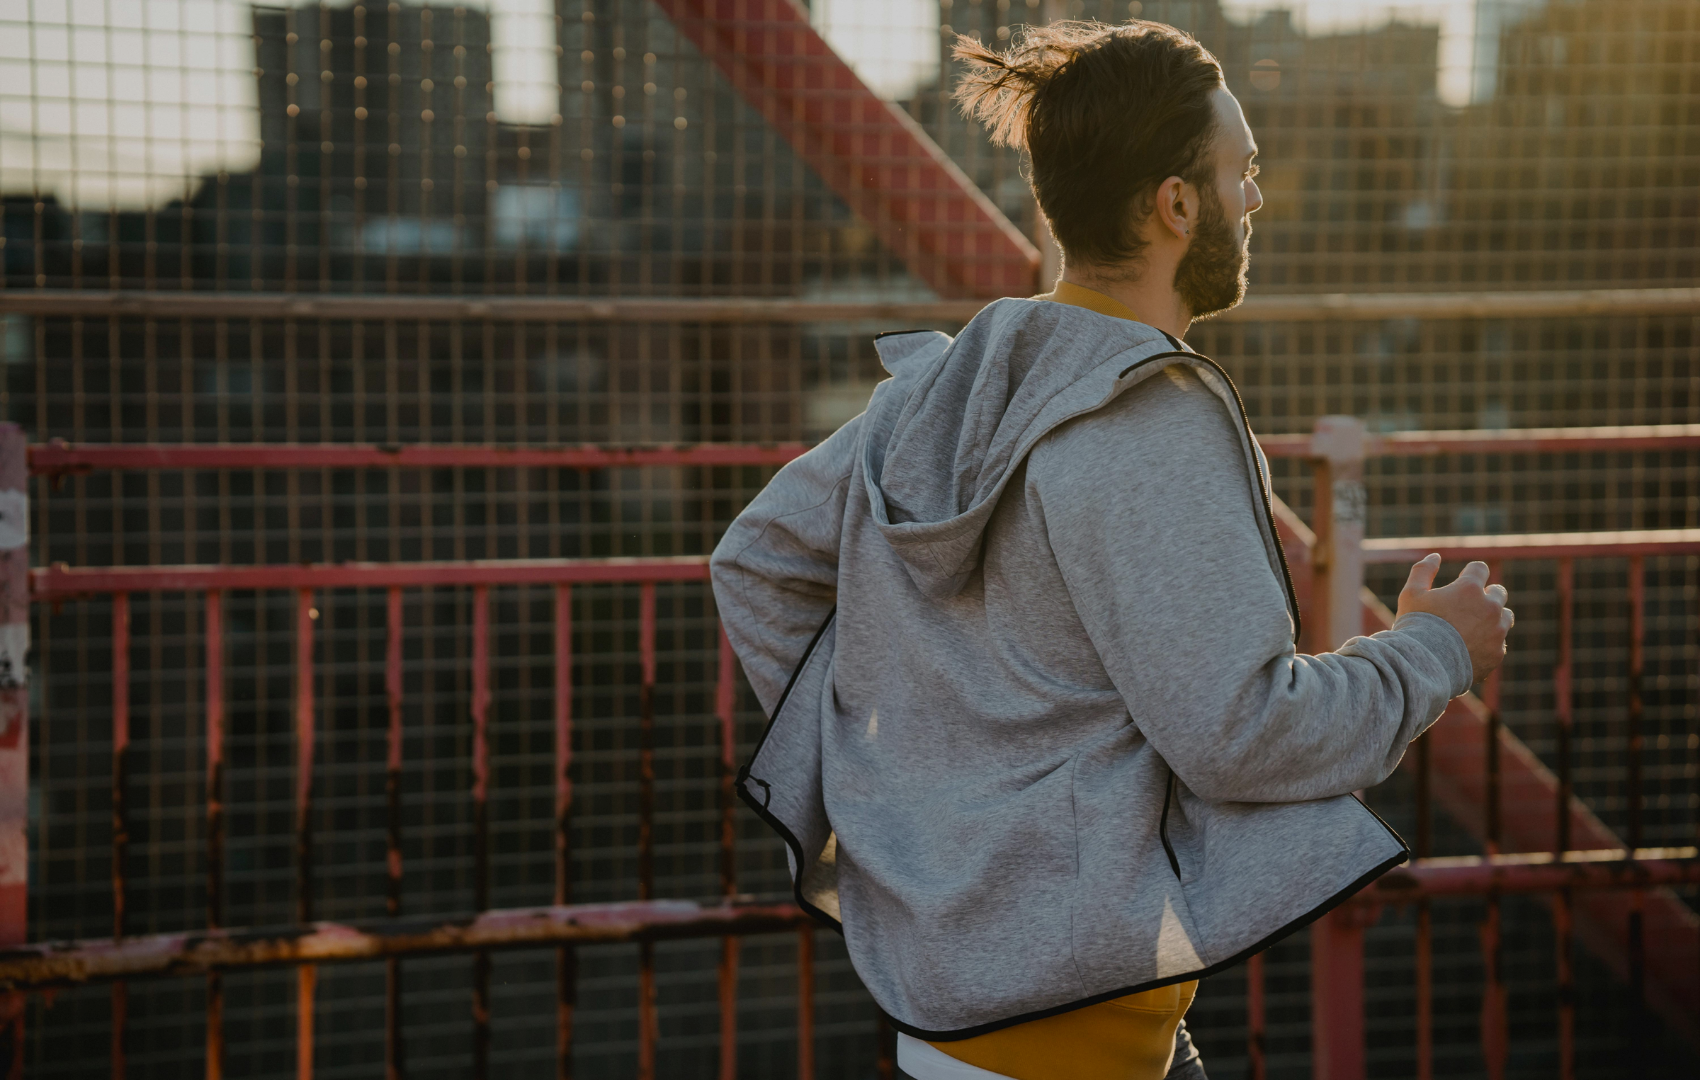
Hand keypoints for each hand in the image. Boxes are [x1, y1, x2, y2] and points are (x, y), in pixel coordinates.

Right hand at [1395, 554, 1512, 682]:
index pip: (1480, 569)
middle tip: (1470, 604)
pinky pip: (1499, 644)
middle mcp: (1490, 607)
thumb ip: (1423, 571)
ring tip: (1475, 626)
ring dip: (1494, 617)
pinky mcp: (1497, 653)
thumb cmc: (1415, 626)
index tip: (1464, 580)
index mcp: (1470, 588)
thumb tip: (1435, 556)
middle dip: (1487, 594)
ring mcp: (1497, 631)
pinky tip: (1471, 648)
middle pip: (1499, 592)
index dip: (1471, 572)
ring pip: (1506, 617)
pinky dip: (1488, 644)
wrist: (1424, 666)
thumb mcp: (1411, 594)